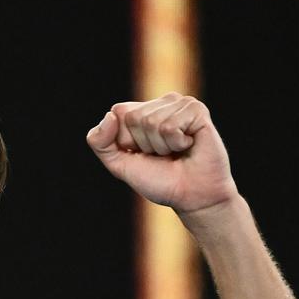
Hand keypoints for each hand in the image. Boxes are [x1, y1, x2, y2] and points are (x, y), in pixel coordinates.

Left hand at [86, 93, 237, 214]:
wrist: (190, 196)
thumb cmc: (159, 180)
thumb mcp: (119, 164)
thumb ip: (100, 142)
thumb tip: (110, 116)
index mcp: (141, 111)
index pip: (118, 112)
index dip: (125, 140)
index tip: (143, 153)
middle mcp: (161, 103)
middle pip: (135, 117)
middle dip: (145, 144)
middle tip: (163, 155)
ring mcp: (180, 103)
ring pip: (153, 122)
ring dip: (162, 146)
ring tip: (176, 151)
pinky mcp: (197, 110)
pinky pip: (171, 126)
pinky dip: (177, 143)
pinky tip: (189, 145)